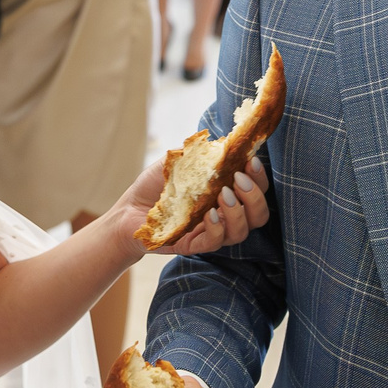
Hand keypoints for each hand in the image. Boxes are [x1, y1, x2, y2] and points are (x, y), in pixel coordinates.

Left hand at [108, 157, 272, 260]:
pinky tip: (208, 215)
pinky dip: (216, 228)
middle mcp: (224, 215)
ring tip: (222, 195)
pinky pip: (214, 242)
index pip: (256, 189)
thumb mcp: (179, 161)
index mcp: (226, 192)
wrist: (128, 208)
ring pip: (241, 231)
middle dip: (254, 196)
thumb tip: (224, 141)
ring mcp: (210, 232)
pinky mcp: (193, 246)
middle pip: (258, 215)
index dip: (259, 176)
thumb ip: (202, 153)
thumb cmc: (156, 184)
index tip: (250, 160)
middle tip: (238, 179)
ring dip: (237, 212)